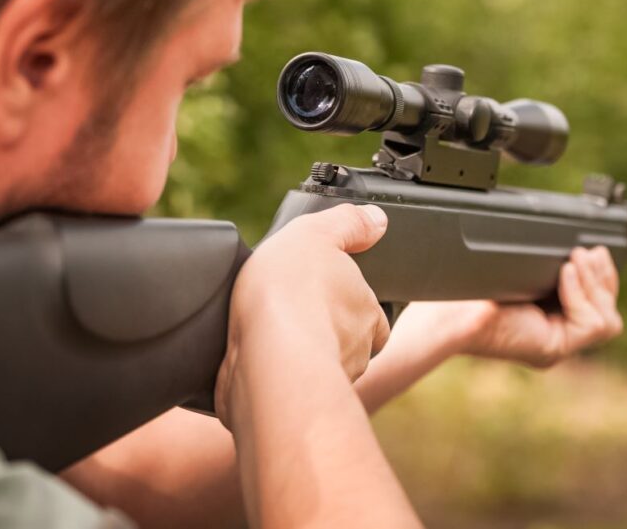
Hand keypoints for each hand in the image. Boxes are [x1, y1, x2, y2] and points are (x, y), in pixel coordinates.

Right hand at [215, 203, 390, 425]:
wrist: (263, 356)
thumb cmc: (291, 294)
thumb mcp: (317, 234)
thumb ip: (347, 224)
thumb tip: (377, 219)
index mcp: (369, 317)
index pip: (373, 315)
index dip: (350, 304)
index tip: (324, 294)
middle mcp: (356, 354)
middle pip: (346, 344)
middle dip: (324, 333)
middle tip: (292, 314)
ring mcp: (323, 383)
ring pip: (315, 369)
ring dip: (297, 357)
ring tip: (267, 336)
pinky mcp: (286, 406)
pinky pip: (281, 390)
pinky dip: (268, 378)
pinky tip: (249, 361)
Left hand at [391, 246, 622, 368]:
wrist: (450, 309)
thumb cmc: (469, 289)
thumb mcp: (520, 272)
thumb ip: (547, 267)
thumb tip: (577, 252)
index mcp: (547, 317)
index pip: (595, 304)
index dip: (601, 277)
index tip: (595, 250)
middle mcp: (554, 335)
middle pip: (607, 312)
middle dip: (603, 277)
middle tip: (589, 251)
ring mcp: (555, 345)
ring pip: (606, 320)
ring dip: (595, 284)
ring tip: (574, 260)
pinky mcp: (553, 350)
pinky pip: (591, 323)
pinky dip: (581, 294)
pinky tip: (565, 274)